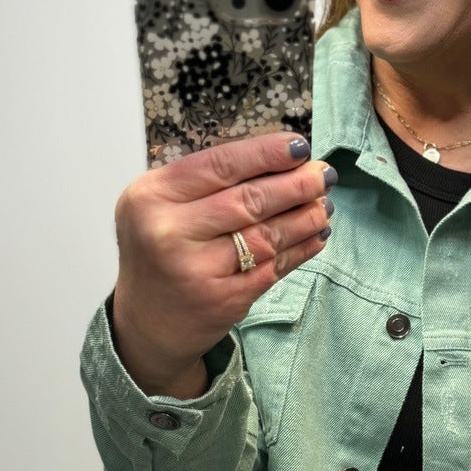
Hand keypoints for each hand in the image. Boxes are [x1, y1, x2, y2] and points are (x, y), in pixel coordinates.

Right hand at [111, 132, 333, 395]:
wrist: (144, 323)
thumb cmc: (159, 253)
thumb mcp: (162, 207)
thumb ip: (207, 183)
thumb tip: (280, 160)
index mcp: (151, 197)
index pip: (219, 165)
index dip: (266, 154)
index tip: (299, 147)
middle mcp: (168, 232)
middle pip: (248, 200)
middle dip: (296, 185)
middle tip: (324, 175)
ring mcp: (196, 270)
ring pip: (266, 235)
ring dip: (305, 217)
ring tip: (326, 205)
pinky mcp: (221, 301)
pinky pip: (272, 268)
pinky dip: (300, 249)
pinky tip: (316, 236)